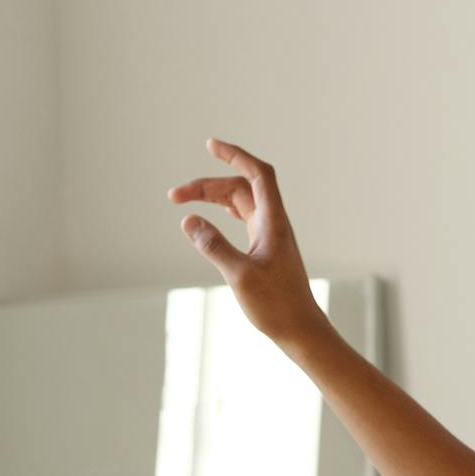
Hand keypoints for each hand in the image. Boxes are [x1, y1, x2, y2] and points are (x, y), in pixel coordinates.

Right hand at [166, 138, 327, 349]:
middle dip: (207, 185)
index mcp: (273, 222)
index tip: (210, 145)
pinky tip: (215, 213)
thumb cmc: (276, 306)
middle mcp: (274, 223)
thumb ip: (213, 246)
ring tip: (183, 203)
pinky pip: (245, 217)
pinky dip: (226, 210)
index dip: (235, 154)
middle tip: (173, 197)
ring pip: (240, 202)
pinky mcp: (266, 248)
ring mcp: (271, 235)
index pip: (257, 174)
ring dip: (213, 197)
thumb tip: (188, 221)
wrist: (301, 330)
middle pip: (240, 187)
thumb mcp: (239, 276)